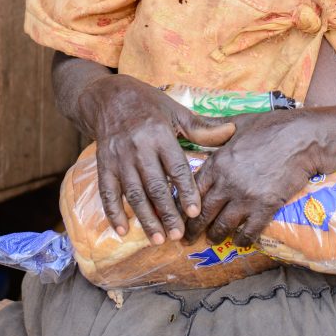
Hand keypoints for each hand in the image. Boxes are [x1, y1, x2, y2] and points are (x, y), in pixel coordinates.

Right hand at [76, 74, 234, 244]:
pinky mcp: (103, 164)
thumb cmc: (148, 104)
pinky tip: (123, 231)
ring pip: (133, 193)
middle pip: (154, 185)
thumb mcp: (175, 110)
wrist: (109, 96)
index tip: (194, 211)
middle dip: (166, 212)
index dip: (186, 190)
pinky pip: (107, 192)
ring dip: (145, 218)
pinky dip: (113, 213)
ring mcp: (118, 158)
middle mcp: (138, 147)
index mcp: (159, 133)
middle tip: (178, 235)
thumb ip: (201, 127)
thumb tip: (231, 132)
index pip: (175, 166)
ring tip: (158, 239)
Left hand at [185, 108, 331, 246]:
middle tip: (188, 238)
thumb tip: (196, 123)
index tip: (180, 214)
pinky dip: (241, 240)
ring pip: (222, 226)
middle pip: (203, 213)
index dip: (183, 205)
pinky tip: (239, 241)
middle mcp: (227, 182)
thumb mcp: (239, 122)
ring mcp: (246, 197)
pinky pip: (248, 232)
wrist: (303, 138)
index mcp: (218, 162)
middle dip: (193, 229)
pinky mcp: (265, 208)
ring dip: (215, 236)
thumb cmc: (272, 126)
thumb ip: (215, 127)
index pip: (192, 190)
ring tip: (213, 240)